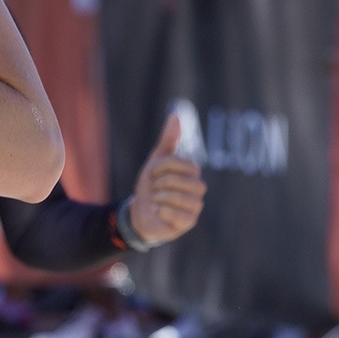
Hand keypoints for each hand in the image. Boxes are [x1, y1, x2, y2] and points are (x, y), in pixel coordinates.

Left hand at [127, 110, 205, 245]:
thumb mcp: (156, 161)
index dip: (162, 167)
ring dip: (159, 198)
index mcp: (192, 173)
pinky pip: (177, 215)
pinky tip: (157, 212)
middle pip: (178, 181)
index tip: (154, 174)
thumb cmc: (151, 186)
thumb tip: (176, 115)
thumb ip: (168, 140)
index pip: (182, 164)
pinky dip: (161, 212)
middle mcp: (198, 189)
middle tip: (155, 189)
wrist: (140, 212)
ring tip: (155, 201)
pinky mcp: (189, 222)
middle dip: (159, 184)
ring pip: (178, 198)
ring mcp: (195, 207)